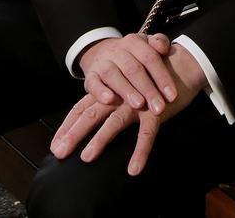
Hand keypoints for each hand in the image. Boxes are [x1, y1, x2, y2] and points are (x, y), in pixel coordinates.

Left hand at [52, 43, 205, 174]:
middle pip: (91, 113)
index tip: (55, 145)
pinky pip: (147, 133)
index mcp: (109, 89)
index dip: (68, 125)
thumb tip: (92, 117)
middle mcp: (118, 94)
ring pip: (114, 122)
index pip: (82, 107)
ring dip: (100, 140)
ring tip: (87, 157)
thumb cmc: (150, 79)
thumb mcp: (126, 87)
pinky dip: (140, 151)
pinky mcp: (155, 110)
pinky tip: (134, 169)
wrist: (179, 64)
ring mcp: (137, 102)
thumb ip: (109, 98)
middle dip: (74, 133)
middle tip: (59, 152)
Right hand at [79, 32, 174, 113]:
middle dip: (148, 89)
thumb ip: (159, 42)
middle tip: (159, 108)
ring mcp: (102, 63)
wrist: (103, 52)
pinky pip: (93, 82)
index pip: (150, 58)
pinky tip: (109, 100)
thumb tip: (164, 48)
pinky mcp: (91, 76)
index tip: (173, 96)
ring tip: (140, 105)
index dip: (162, 77)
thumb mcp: (147, 45)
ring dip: (127, 90)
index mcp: (134, 41)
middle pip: (133, 68)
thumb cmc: (134, 54)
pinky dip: (100, 91)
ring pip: (113, 74)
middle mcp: (117, 50)